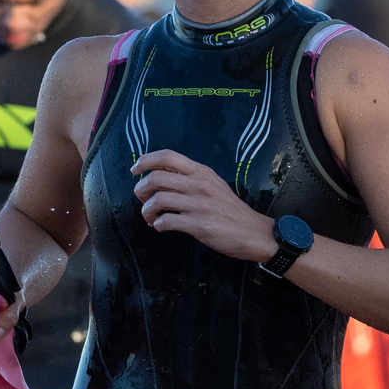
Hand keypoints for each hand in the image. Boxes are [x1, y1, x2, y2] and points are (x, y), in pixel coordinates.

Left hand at [131, 150, 275, 262]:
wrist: (253, 232)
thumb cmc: (230, 209)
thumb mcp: (213, 184)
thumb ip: (190, 177)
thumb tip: (161, 172)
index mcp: (201, 172)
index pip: (167, 156)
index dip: (145, 160)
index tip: (135, 169)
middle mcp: (199, 184)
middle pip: (156, 178)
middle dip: (140, 189)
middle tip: (143, 199)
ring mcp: (199, 205)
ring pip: (158, 200)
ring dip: (146, 211)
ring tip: (151, 218)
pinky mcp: (199, 225)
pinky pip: (167, 221)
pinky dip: (158, 225)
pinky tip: (161, 227)